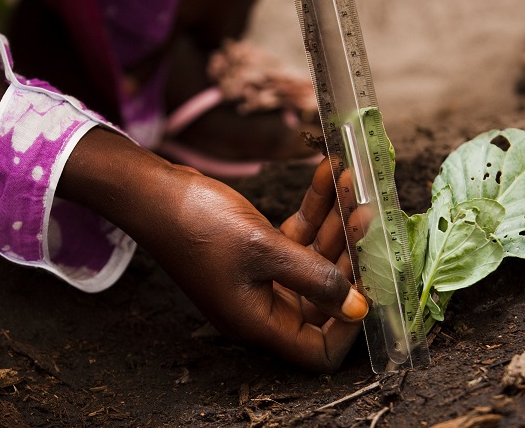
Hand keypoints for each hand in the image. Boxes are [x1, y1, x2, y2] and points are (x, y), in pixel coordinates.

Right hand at [71, 143, 368, 372]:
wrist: (153, 194)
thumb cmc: (198, 225)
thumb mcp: (264, 249)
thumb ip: (315, 278)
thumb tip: (359, 308)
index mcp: (261, 322)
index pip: (320, 349)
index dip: (349, 324)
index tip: (371, 281)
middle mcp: (264, 306)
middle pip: (324, 294)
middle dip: (349, 252)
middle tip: (367, 210)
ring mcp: (260, 277)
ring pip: (313, 258)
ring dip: (334, 221)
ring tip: (352, 181)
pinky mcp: (257, 251)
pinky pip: (295, 236)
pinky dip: (312, 210)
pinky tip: (327, 175)